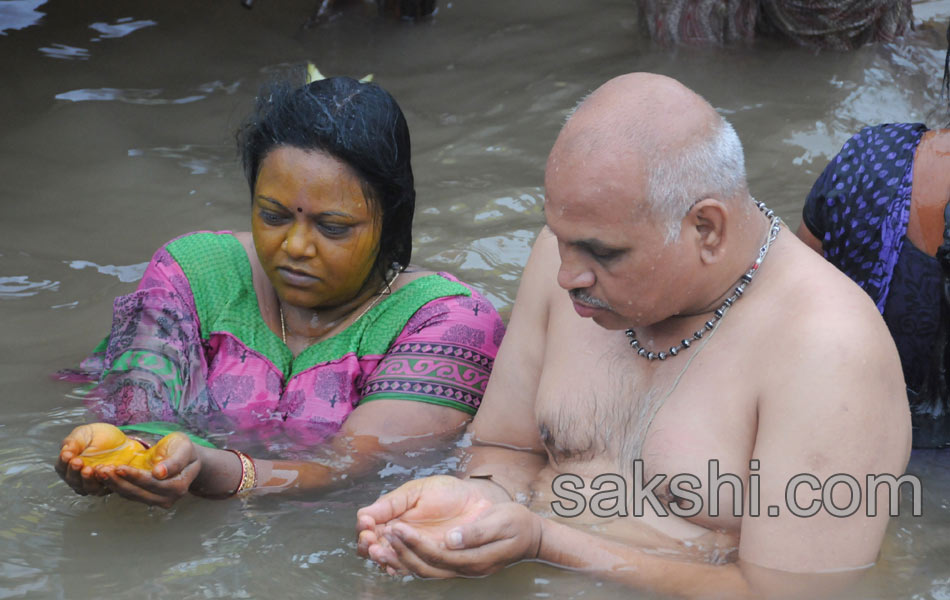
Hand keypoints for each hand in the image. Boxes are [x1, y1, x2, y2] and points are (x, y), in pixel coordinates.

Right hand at [56, 423, 144, 496]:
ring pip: (89, 488)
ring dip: (88, 480)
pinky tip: (108, 469)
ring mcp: (96, 483)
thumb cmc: (100, 436)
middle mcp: (80, 477)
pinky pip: (108, 487)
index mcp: (70, 464)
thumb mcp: (84, 434)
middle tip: (78, 462)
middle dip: (74, 472)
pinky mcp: (111, 484)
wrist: (122, 440)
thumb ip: (73, 442)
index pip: (61, 468)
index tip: (67, 456)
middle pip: (73, 481)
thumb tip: (64, 451)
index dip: (63, 463)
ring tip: (90, 468)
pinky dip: (107, 480)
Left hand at [92, 432, 201, 508]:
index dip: (135, 476)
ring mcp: (157, 500)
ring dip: (113, 484)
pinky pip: (128, 494)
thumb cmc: (184, 450)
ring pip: (131, 495)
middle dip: (119, 482)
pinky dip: (115, 485)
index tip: (119, 467)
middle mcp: (168, 498)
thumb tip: (159, 473)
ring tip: (99, 472)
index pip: (153, 483)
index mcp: (179, 486)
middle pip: (139, 492)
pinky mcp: (146, 498)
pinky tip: (104, 475)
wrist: (185, 458)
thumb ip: (174, 461)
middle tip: (102, 470)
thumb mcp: (184, 449)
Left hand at [382, 501, 541, 577]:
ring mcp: (460, 569)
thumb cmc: (517, 524)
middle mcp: (464, 569)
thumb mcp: (502, 522)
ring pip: (423, 570)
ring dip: (399, 559)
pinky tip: (394, 549)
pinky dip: (408, 559)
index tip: (396, 527)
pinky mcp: (456, 563)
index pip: (437, 554)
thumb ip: (477, 532)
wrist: (531, 536)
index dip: (414, 543)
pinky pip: (428, 566)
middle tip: (377, 536)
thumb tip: (451, 539)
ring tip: (377, 545)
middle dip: (399, 553)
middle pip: (425, 567)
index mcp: (475, 559)